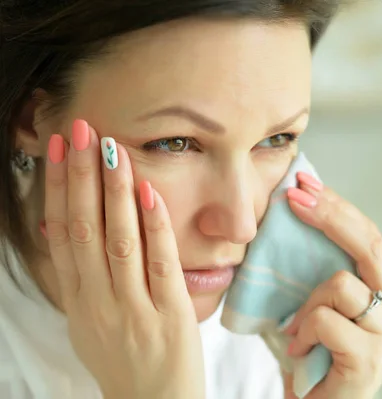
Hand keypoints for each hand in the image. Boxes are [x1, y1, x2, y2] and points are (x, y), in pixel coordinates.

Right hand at [44, 119, 203, 398]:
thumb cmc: (124, 360)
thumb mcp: (89, 322)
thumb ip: (79, 279)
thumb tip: (61, 229)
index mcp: (77, 301)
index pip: (60, 234)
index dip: (56, 188)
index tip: (57, 149)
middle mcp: (98, 302)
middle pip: (83, 229)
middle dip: (79, 177)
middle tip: (80, 131)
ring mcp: (133, 309)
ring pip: (117, 241)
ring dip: (113, 192)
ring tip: (112, 150)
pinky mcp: (169, 316)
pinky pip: (159, 263)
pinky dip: (153, 225)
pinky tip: (149, 192)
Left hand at [283, 172, 381, 398]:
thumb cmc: (317, 355)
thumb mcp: (325, 303)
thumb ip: (326, 268)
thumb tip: (301, 209)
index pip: (371, 239)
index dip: (339, 208)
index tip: (306, 185)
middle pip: (370, 247)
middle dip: (329, 216)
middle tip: (294, 198)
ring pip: (341, 284)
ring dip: (308, 301)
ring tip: (298, 327)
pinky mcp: (371, 360)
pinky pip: (326, 320)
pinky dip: (303, 329)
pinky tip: (300, 348)